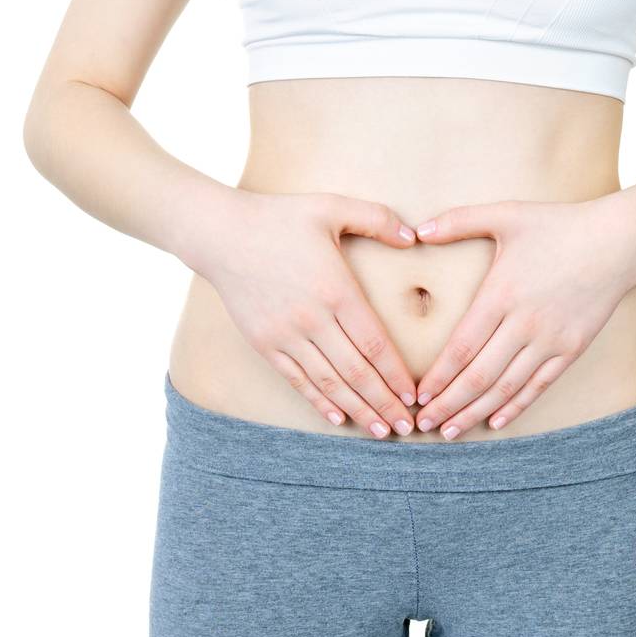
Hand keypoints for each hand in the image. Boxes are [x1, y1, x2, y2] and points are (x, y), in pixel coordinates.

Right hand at [192, 186, 420, 437]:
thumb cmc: (281, 217)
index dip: (396, 374)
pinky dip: (319, 401)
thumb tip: (414, 237)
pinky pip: (297, 380)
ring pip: (329, 383)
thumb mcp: (332, 206)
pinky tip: (337, 417)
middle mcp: (312, 319)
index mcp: (335, 289)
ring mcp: (285, 335)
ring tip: (380, 430)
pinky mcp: (264, 344)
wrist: (222, 234)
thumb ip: (377, 219)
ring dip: (357, 410)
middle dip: (384, 403)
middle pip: (356, 372)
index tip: (413, 394)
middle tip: (406, 427)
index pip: (374, 343)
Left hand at [410, 192, 635, 438]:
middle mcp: (524, 323)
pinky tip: (496, 421)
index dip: (438, 376)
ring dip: (475, 412)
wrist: (616, 241)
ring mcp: (550, 340)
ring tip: (450, 430)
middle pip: (479, 376)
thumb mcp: (506, 214)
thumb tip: (417, 231)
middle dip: (448, 403)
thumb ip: (458, 221)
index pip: (461, 347)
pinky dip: (515, 407)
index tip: (417, 395)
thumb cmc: (558, 224)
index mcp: (502, 294)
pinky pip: (538, 386)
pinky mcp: (572, 349)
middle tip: (424, 424)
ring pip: (506, 387)